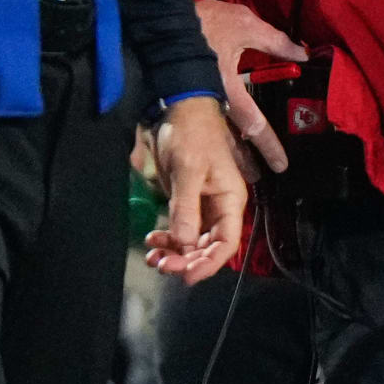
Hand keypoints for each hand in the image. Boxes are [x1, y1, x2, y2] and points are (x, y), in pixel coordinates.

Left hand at [143, 94, 249, 279]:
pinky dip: (168, 239)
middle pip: (209, 246)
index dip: (209, 263)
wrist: (179, 108)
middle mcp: (220, 208)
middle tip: (161, 265)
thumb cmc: (190, 135)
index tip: (186, 276)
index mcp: (230, 200)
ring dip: (175, 253)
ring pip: (193, 241)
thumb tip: (185, 242)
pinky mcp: (187, 202)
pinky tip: (152, 239)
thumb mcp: (188, 169)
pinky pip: (181, 229)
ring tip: (152, 257)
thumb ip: (186, 207)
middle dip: (187, 260)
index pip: (226, 242)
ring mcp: (204, 206)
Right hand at [191, 0, 306, 175]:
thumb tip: (303, 54)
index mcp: (228, 88)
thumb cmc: (206, 22)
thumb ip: (276, 42)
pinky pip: (200, 122)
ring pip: (212, 135)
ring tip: (236, 171)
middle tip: (253, 179)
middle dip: (241, 162)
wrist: (162, 18)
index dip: (268, 145)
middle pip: (228, 141)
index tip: (280, 166)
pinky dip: (210, 136)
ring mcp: (193, 101)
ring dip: (225, 153)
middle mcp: (210, 101)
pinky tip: (214, 145)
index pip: (253, 124)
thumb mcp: (245, 25)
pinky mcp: (181, 96)